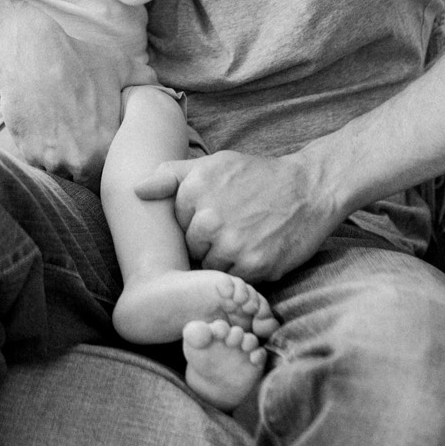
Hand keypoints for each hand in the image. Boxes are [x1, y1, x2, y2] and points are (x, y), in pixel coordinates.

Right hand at [0, 9, 154, 185]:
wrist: (31, 53)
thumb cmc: (79, 59)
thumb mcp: (120, 66)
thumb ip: (146, 80)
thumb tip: (163, 88)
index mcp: (104, 149)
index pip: (110, 175)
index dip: (108, 164)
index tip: (104, 150)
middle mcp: (77, 161)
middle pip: (84, 179)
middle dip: (84, 167)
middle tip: (82, 143)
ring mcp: (48, 159)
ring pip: (59, 172)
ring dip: (61, 161)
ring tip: (62, 135)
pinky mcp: (25, 152)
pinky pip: (37, 163)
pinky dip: (41, 152)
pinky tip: (44, 129)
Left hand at [133, 151, 342, 282]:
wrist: (309, 189)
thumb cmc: (257, 177)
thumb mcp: (214, 164)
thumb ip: (171, 176)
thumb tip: (135, 190)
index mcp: (194, 189)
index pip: (177, 226)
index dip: (196, 225)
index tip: (218, 216)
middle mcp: (208, 216)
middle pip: (191, 249)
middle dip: (209, 244)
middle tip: (235, 228)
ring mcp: (231, 243)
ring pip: (209, 268)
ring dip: (225, 261)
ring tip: (247, 240)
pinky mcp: (254, 265)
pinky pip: (233, 280)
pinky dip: (244, 272)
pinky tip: (258, 251)